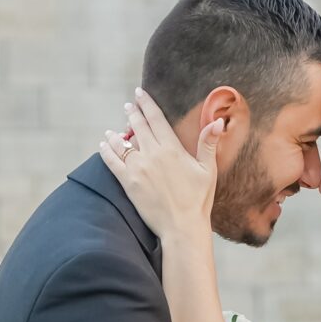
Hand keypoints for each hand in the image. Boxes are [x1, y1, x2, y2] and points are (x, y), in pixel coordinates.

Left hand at [99, 86, 218, 239]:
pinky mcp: (128, 182)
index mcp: (171, 148)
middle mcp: (152, 154)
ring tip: (112, 130)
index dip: (146, 104)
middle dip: (132, 114)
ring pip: (122, 143)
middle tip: (128, 106)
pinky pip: (112, 161)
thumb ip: (208, 144)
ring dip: (116, 134)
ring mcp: (138, 168)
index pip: (155, 119)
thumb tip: (217, 121)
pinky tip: (103, 145)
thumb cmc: (198, 200)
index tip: (139, 94)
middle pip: (137, 126)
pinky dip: (106, 151)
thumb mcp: (208, 170)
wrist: (181, 227)